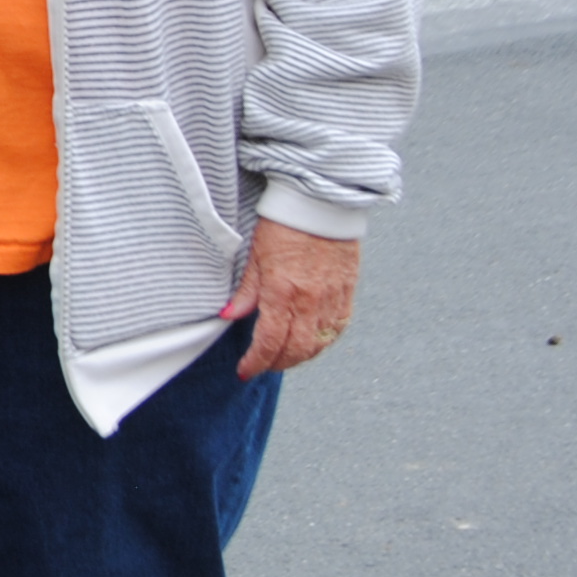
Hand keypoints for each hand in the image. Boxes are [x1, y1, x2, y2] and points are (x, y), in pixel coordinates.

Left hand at [225, 217, 358, 378]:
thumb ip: (246, 291)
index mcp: (283, 290)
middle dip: (277, 364)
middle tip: (262, 366)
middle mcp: (310, 300)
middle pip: (296, 350)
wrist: (321, 205)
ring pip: (319, 344)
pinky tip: (310, 342)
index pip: (270, 341)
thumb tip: (228, 316)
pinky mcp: (347, 293)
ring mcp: (332, 298)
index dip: (257, 361)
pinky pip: (337, 329)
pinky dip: (323, 342)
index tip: (246, 370)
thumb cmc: (284, 225)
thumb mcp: (255, 255)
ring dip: (300, 357)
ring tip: (282, 357)